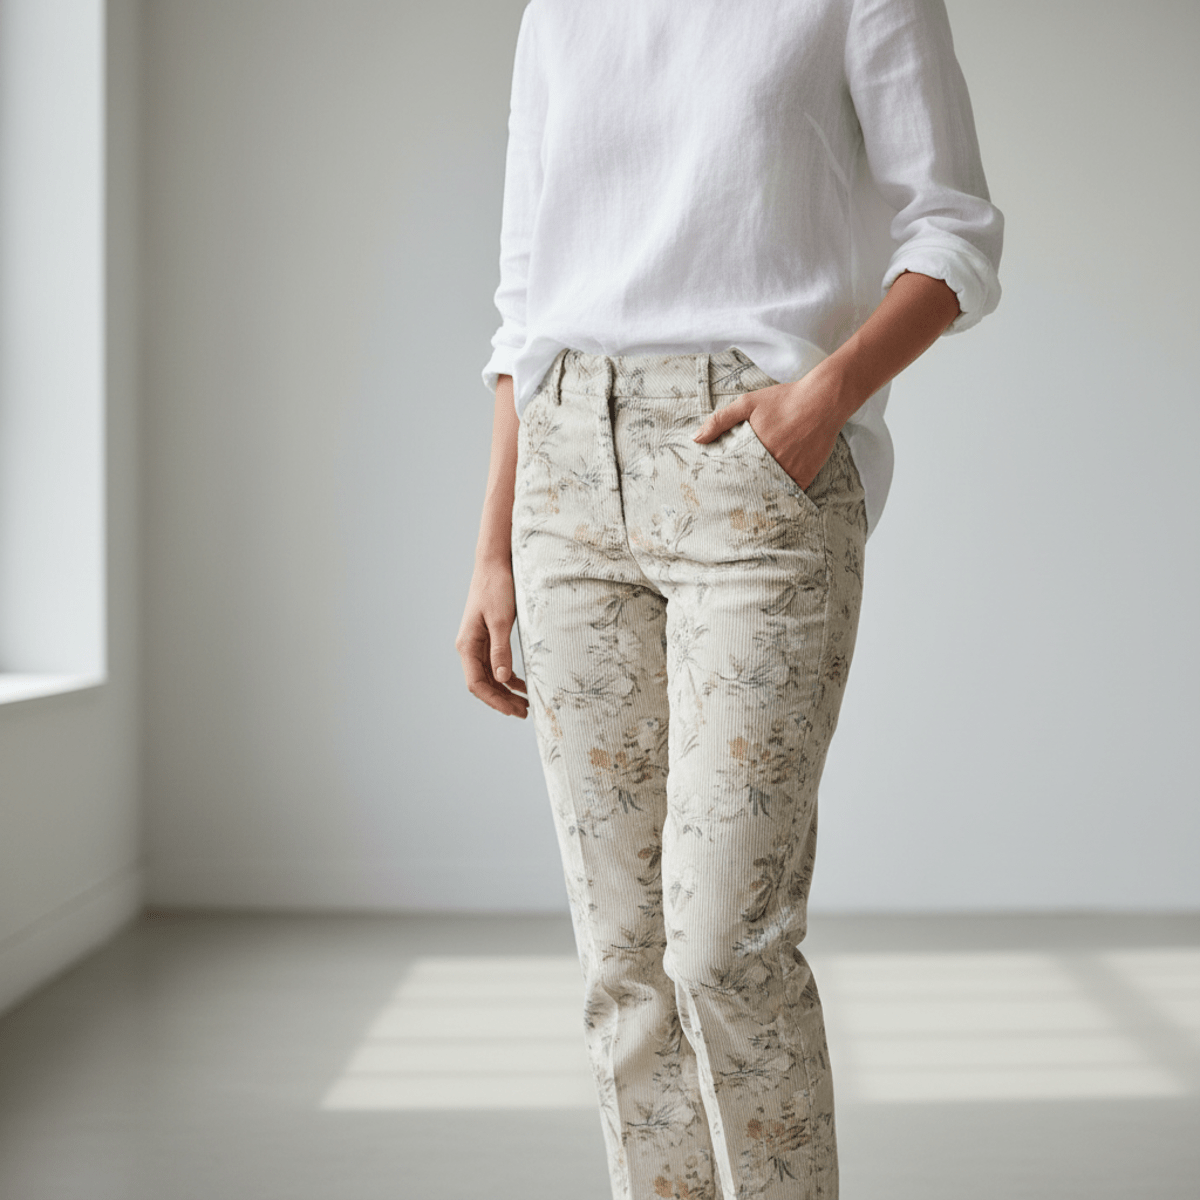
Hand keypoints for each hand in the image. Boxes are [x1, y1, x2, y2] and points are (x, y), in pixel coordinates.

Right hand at [455, 557, 528, 717]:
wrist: (495, 564)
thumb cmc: (497, 588)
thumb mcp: (502, 621)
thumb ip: (501, 650)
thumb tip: (503, 679)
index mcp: (468, 645)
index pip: (477, 683)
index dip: (494, 700)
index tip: (513, 710)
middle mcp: (469, 647)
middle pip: (483, 683)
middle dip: (502, 700)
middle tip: (525, 712)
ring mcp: (478, 643)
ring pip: (490, 676)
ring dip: (506, 691)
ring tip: (525, 704)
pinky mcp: (489, 637)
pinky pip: (495, 664)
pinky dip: (508, 677)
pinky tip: (522, 684)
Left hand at [691, 363, 853, 490]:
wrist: (823, 400)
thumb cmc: (784, 400)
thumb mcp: (747, 403)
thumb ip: (720, 420)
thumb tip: (695, 439)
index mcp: (754, 449)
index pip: (733, 476)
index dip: (724, 484)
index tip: (716, 492)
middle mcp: (772, 464)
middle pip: (750, 487)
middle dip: (739, 494)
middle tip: (728, 505)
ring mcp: (790, 472)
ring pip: (769, 493)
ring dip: (759, 497)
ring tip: (747, 507)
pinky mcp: (806, 476)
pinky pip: (790, 494)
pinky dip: (781, 497)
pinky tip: (771, 502)